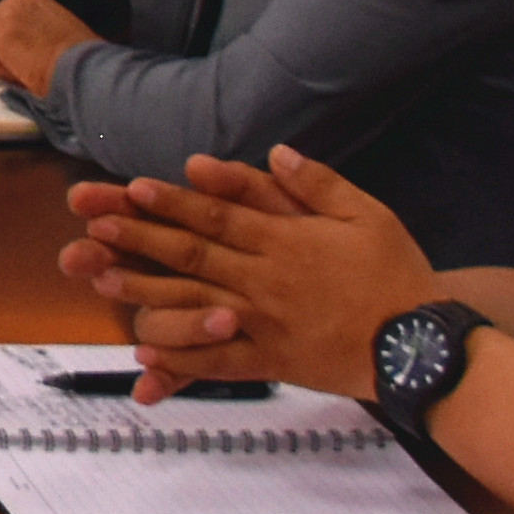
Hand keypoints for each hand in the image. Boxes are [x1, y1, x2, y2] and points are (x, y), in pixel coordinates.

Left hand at [52, 146, 434, 394]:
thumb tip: (275, 152)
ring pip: (195, 303)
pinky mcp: (272, 361)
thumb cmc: (395, 274)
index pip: (218, 215)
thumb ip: (316, 183)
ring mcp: (265, 322)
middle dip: (141, 238)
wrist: (417, 343)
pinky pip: (219, 360)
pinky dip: (183, 358)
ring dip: (147, 292)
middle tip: (96, 226)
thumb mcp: (366, 212)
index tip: (132, 188)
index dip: (172, 201)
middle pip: (194, 254)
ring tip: (103, 281)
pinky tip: (147, 356)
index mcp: (286, 240)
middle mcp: (266, 279)